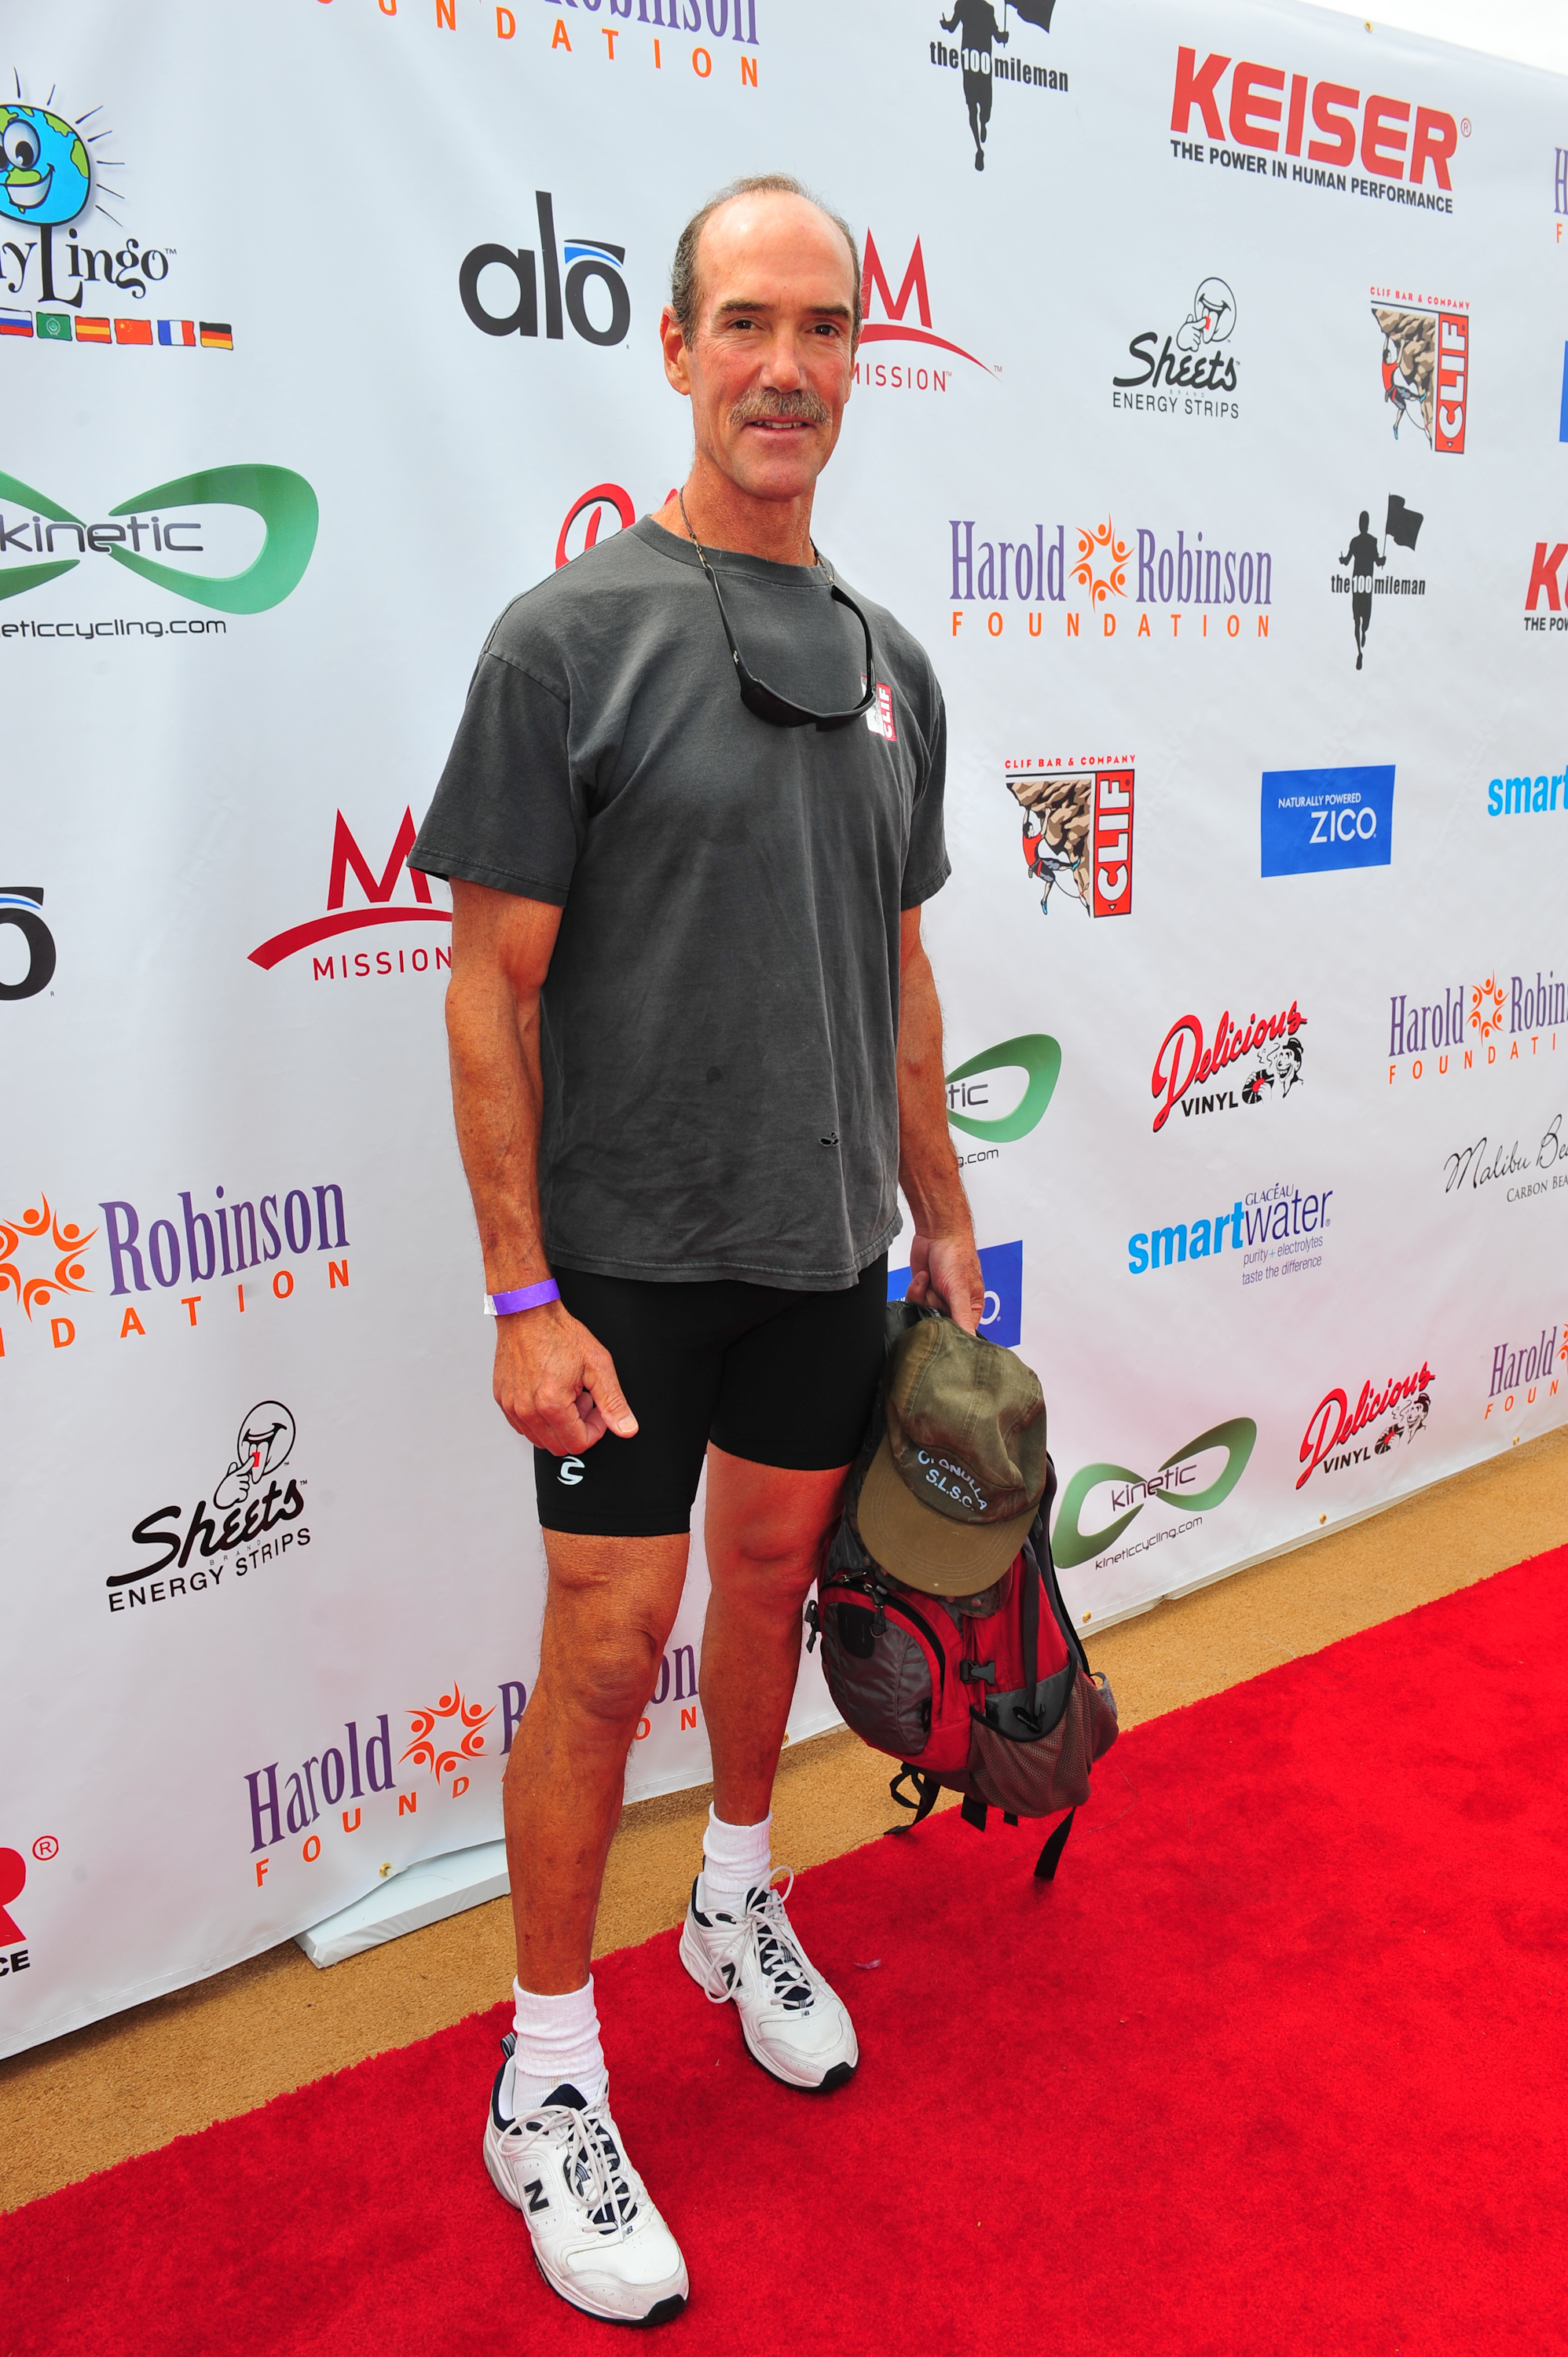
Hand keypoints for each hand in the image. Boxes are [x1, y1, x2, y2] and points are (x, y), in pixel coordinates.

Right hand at [492, 1300, 638, 1453]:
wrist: (528, 1314)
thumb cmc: (558, 1334)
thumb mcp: (597, 1365)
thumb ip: (614, 1402)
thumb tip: (626, 1428)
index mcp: (551, 1404)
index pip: (578, 1444)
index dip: (595, 1430)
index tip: (597, 1410)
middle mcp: (527, 1410)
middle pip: (558, 1446)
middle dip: (577, 1428)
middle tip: (582, 1400)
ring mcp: (511, 1406)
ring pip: (539, 1439)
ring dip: (558, 1424)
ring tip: (566, 1395)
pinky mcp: (502, 1400)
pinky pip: (523, 1426)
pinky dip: (539, 1418)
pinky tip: (549, 1394)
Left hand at [903, 1232, 984, 1335]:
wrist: (937, 1232)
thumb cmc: (956, 1254)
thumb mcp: (960, 1290)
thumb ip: (963, 1316)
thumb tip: (969, 1338)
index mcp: (971, 1306)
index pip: (962, 1331)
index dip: (952, 1332)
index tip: (943, 1327)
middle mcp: (955, 1303)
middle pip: (940, 1323)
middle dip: (932, 1310)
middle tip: (934, 1296)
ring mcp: (937, 1297)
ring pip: (924, 1312)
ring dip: (923, 1295)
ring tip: (930, 1279)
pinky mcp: (923, 1290)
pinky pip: (914, 1300)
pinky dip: (916, 1288)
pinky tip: (924, 1275)